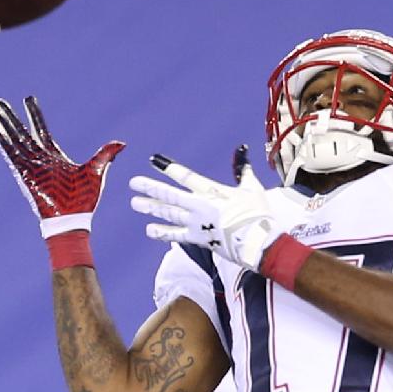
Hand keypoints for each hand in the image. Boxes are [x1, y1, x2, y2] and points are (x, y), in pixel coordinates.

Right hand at [0, 96, 124, 248]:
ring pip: (14, 140)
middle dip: (10, 117)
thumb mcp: (97, 171)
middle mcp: (39, 159)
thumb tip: (122, 143)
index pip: (41, 129)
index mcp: (54, 156)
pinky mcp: (25, 174)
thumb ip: (105, 155)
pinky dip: (4, 143)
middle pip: (21, 132)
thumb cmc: (83, 200)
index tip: (28, 99)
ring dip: (3, 125)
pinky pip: (12, 155)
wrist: (73, 219)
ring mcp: (31, 166)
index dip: (34, 114)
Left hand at [128, 147, 286, 271]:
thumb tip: (242, 149)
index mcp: (212, 191)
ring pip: (169, 213)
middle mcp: (200, 206)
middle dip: (151, 188)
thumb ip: (243, 169)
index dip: (169, 167)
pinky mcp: (197, 239)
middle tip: (134, 183)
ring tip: (135, 203)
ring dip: (151, 208)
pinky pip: (176, 235)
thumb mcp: (252, 188)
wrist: (258, 242)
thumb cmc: (258, 214)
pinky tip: (149, 230)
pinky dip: (162, 233)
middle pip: (170, 195)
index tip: (154, 160)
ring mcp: (196, 223)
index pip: (186, 176)